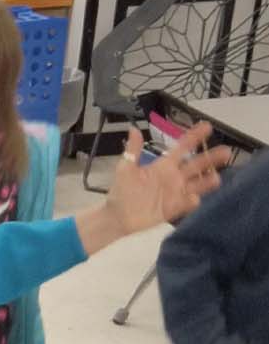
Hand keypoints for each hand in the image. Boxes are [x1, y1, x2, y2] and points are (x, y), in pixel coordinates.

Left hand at [105, 125, 231, 234]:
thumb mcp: (125, 169)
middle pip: (197, 165)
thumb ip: (133, 150)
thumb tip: (133, 129)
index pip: (182, 147)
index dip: (194, 136)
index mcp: (163, 165)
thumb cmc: (122, 192)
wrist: (118, 217)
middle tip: (226, 151)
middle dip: (211, 158)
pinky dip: (192, 201)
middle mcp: (174, 177)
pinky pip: (187, 203)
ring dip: (207, 180)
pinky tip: (194, 199)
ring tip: (216, 177)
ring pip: (198, 184)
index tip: (207, 126)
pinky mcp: (174, 208)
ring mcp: (176, 193)